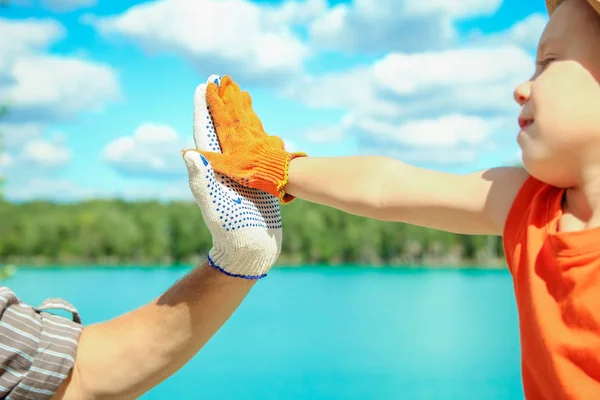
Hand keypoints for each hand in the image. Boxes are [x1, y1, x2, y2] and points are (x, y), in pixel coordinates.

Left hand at [182, 75, 281, 278]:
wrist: (249, 251)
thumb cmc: (231, 232)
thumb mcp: (214, 207)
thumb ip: (201, 181)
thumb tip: (188, 153)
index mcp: (211, 169)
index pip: (204, 133)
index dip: (204, 108)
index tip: (204, 85)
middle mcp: (224, 168)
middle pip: (221, 130)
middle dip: (221, 106)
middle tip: (222, 82)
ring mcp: (240, 174)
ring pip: (238, 139)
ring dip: (238, 118)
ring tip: (241, 97)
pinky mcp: (256, 181)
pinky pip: (255, 153)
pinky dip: (257, 137)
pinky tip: (261, 130)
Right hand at [185, 75, 306, 203]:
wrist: (276, 169)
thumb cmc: (250, 169)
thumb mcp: (225, 166)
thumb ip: (207, 158)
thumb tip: (185, 152)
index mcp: (230, 134)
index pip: (220, 112)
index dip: (214, 98)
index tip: (211, 85)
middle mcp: (242, 128)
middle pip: (234, 106)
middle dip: (229, 92)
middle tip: (226, 78)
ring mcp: (254, 130)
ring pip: (246, 109)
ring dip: (241, 98)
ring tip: (238, 88)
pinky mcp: (264, 135)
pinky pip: (255, 118)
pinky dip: (251, 110)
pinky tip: (251, 109)